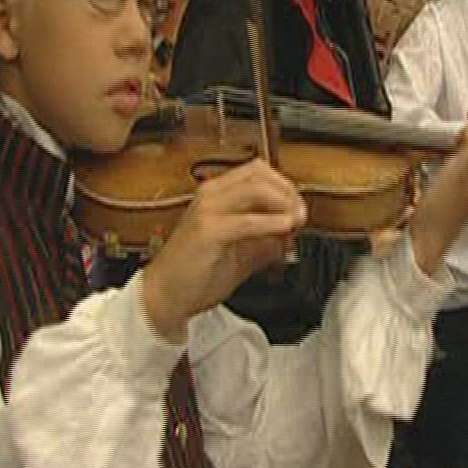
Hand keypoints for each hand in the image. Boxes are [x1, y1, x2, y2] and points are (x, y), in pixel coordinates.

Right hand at [141, 159, 307, 340]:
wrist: (166, 296)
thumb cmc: (196, 274)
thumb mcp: (243, 251)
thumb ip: (267, 239)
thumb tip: (293, 232)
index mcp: (216, 194)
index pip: (259, 172)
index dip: (285, 186)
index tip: (298, 209)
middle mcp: (210, 195)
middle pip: (260, 173)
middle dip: (288, 192)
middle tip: (300, 216)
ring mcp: (207, 210)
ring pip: (256, 188)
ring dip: (284, 203)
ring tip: (295, 223)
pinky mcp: (207, 230)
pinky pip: (247, 220)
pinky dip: (271, 223)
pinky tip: (283, 231)